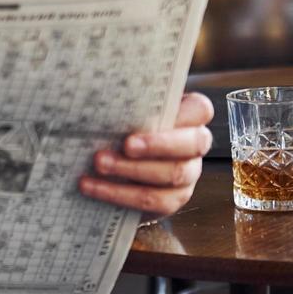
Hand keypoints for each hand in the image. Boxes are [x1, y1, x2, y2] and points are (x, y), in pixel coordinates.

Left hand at [80, 92, 212, 220]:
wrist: (112, 165)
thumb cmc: (121, 127)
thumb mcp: (126, 112)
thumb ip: (125, 103)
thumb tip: (97, 91)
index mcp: (189, 118)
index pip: (200, 109)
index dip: (183, 112)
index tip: (151, 113)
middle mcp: (194, 147)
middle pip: (193, 144)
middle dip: (157, 144)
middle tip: (125, 144)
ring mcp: (187, 175)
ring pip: (173, 174)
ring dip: (132, 170)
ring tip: (100, 163)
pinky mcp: (172, 200)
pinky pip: (153, 201)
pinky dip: (119, 194)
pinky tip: (93, 186)